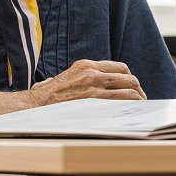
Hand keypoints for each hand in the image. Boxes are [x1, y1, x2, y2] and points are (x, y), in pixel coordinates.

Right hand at [29, 59, 145, 104]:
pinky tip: (132, 111)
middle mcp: (92, 72)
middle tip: (141, 98)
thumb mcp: (63, 78)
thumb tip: (83, 85)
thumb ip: (76, 78)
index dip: (130, 78)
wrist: (33, 105)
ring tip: (140, 106)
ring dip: (138, 98)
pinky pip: (120, 101)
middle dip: (138, 88)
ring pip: (128, 89)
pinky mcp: (93, 100)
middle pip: (128, 77)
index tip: (133, 86)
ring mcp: (94, 86)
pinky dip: (131, 105)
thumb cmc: (45, 96)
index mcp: (86, 65)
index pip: (119, 67)